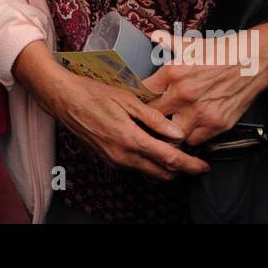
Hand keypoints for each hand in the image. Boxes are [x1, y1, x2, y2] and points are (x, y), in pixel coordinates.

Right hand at [51, 67, 209, 180]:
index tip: (202, 166)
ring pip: (148, 172)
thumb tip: (177, 132)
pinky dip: (149, 162)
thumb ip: (153, 118)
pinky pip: (135, 166)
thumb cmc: (93, 94)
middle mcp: (123, 155)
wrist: (65, 100)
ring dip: (164, 167)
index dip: (189, 165)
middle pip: (161, 173)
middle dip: (180, 170)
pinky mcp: (108, 159)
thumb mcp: (127, 100)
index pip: (168, 159)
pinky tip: (152, 147)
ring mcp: (114, 160)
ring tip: (175, 152)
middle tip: (193, 161)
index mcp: (130, 139)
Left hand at [144, 27, 267, 146]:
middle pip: (153, 118)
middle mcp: (184, 95)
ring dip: (170, 132)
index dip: (136, 99)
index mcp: (174, 73)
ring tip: (169, 128)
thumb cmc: (222, 52)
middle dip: (149, 120)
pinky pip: (194, 140)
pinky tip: (190, 128)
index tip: (135, 102)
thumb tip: (152, 36)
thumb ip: (168, 43)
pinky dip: (190, 136)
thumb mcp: (191, 44)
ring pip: (172, 134)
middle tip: (148, 120)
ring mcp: (201, 112)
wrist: (254, 61)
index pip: (142, 94)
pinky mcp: (217, 125)